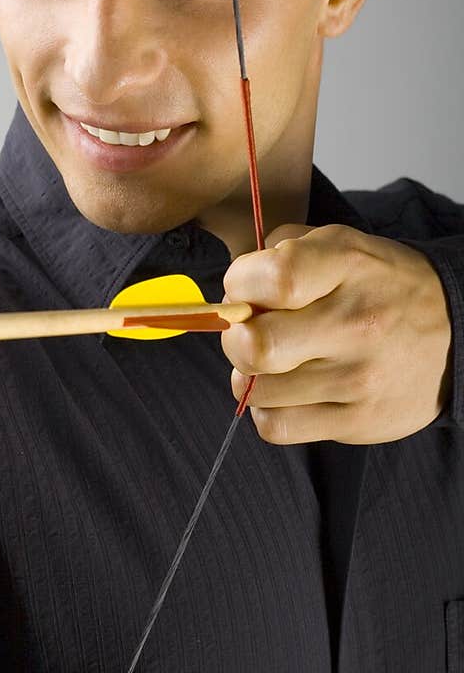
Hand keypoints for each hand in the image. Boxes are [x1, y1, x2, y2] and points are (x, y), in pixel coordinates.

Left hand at [220, 222, 452, 444]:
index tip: (247, 288)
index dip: (240, 284)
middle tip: (250, 333)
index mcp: (349, 266)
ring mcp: (359, 377)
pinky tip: (286, 392)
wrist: (455, 334)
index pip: (273, 279)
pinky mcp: (359, 422)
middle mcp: (357, 322)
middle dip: (234, 338)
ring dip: (251, 377)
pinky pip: (276, 427)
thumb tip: (231, 296)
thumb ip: (278, 252)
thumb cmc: (377, 286)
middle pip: (254, 346)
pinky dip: (268, 410)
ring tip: (276, 362)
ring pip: (258, 390)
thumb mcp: (339, 245)